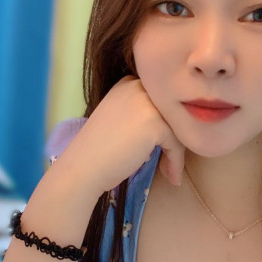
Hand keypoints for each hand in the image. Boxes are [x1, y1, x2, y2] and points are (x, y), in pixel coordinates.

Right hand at [60, 75, 186, 191]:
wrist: (83, 166)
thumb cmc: (98, 150)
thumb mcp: (119, 119)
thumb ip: (142, 114)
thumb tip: (173, 126)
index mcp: (128, 83)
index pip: (161, 101)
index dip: (167, 124)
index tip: (165, 147)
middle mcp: (138, 87)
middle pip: (173, 113)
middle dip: (174, 138)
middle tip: (169, 162)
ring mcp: (147, 104)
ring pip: (178, 128)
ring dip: (177, 153)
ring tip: (170, 172)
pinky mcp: (155, 123)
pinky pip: (177, 144)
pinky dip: (176, 162)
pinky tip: (171, 177)